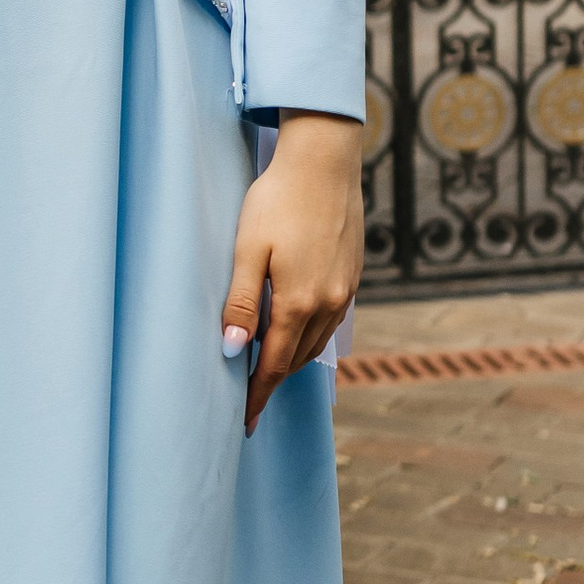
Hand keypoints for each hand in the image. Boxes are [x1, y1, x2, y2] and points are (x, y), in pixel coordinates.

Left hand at [225, 112, 364, 433]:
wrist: (325, 161)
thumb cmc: (277, 200)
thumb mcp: (248, 250)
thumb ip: (241, 301)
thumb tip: (231, 348)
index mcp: (299, 302)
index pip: (273, 364)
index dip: (257, 395)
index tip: (244, 422)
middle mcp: (328, 303)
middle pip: (296, 359)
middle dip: (272, 381)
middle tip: (248, 398)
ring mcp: (344, 290)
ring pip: (314, 342)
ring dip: (291, 359)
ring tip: (266, 370)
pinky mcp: (352, 275)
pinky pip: (329, 321)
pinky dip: (309, 336)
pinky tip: (294, 331)